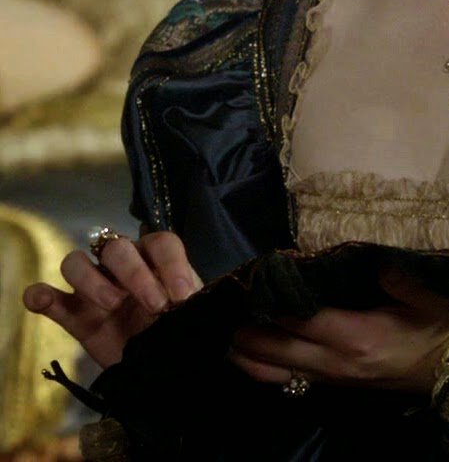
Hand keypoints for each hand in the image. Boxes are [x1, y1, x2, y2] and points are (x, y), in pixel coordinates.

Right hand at [22, 229, 202, 368]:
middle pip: (117, 246)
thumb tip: (243, 318)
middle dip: (135, 273)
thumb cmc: (185, 335)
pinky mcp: (71, 313)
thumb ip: (214, 314)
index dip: (170, 265)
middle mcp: (127, 267)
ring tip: (112, 306)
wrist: (163, 371)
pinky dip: (41, 294)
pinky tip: (43, 301)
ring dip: (92, 280)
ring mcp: (96, 288)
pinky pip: (48, 293)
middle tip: (152, 307)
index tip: (181, 297)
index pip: (161, 242)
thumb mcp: (204, 324)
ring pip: (77, 260)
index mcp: (161, 262)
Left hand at [229, 266, 448, 395]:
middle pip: (279, 348)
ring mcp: (333, 377)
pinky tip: (248, 356)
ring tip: (222, 334)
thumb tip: (377, 261)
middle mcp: (337, 361)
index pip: (304, 319)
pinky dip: (264, 369)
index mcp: (358, 336)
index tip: (255, 278)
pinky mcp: (334, 383)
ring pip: (278, 371)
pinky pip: (288, 380)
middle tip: (223, 306)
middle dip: (249, 330)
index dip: (276, 301)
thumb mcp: (430, 297)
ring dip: (249, 354)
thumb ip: (402, 279)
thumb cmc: (440, 327)